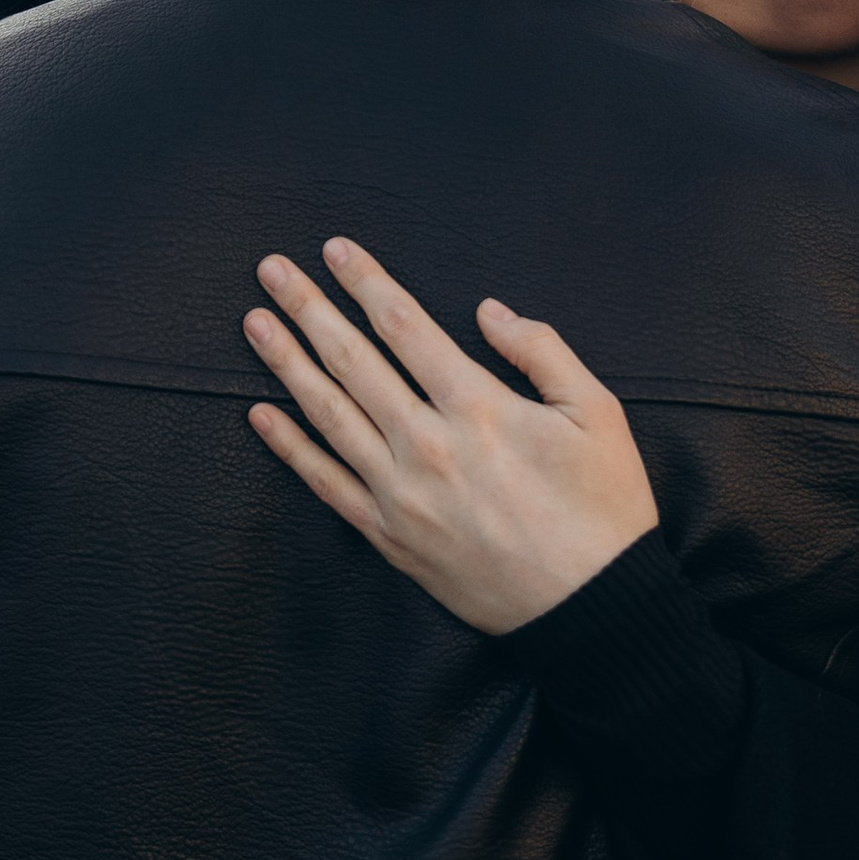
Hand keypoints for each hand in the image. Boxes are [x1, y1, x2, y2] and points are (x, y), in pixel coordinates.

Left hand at [245, 239, 659, 635]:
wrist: (590, 609)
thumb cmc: (602, 508)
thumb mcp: (599, 413)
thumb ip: (542, 351)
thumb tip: (489, 311)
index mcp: (479, 407)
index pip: (406, 326)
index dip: (366, 282)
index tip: (335, 249)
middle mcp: (427, 445)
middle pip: (353, 361)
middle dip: (310, 309)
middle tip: (272, 270)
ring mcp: (401, 494)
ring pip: (329, 415)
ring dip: (287, 364)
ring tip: (255, 323)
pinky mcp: (390, 536)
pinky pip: (326, 484)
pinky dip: (290, 447)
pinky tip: (261, 414)